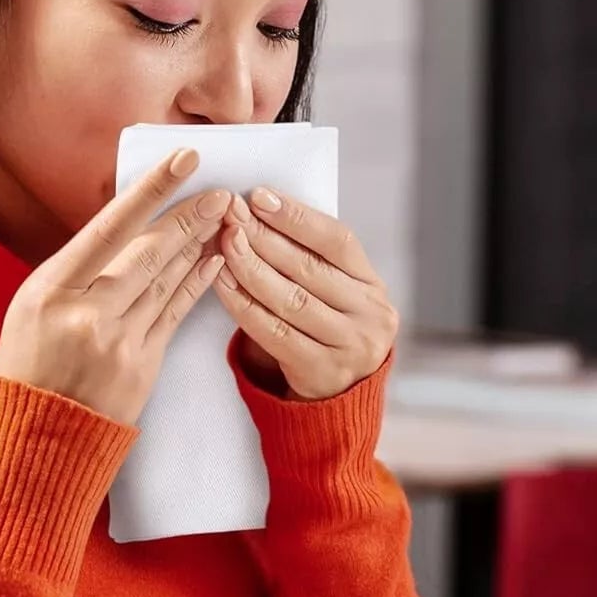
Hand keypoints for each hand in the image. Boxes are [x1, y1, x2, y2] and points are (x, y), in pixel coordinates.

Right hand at [0, 150, 228, 424]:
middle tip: (222, 192)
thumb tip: (125, 227)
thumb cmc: (27, 363)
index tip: (181, 161)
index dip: (151, 191)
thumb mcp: (34, 304)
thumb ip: (78, 269)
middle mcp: (87, 312)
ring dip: (199, 246)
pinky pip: (175, 315)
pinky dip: (196, 285)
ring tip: (225, 218)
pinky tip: (216, 262)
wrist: (32, 435)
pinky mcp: (142, 368)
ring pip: (167, 281)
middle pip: (148, 253)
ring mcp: (117, 342)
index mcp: (52, 288)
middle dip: (189, 218)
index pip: (110, 227)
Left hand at [214, 188, 398, 400]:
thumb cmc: (325, 331)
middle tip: (230, 215)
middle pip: (310, 268)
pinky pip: (274, 332)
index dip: (297, 217)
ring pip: (290, 300)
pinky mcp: (321, 372)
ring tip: (224, 243)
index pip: (338, 241)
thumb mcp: (335, 295)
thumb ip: (310, 259)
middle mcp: (369, 315)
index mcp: (372, 286)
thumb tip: (259, 209)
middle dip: (265, 238)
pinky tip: (223, 283)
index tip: (259, 196)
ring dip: (251, 268)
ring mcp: (350, 346)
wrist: (338, 400)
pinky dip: (244, 305)